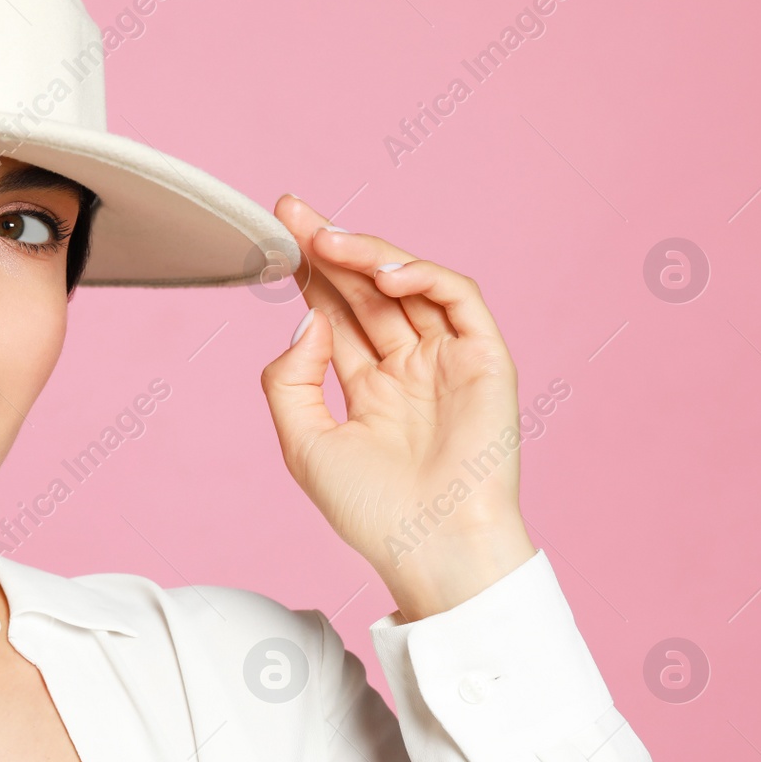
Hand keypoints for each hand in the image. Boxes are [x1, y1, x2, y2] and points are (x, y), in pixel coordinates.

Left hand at [260, 196, 534, 620]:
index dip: (309, 274)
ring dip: (367, 255)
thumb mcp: (304, 444)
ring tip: (325, 240)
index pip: (336, 314)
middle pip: (365, 290)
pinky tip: (383, 273)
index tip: (275, 236)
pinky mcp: (485, 359)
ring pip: (407, 286)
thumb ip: (292, 379)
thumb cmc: (371, 512)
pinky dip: (423, 276)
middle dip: (328, 248)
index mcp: (369, 388)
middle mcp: (409, 368)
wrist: (432, 550)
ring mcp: (447, 360)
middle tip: (291, 212)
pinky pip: (458, 299)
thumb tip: (308, 319)